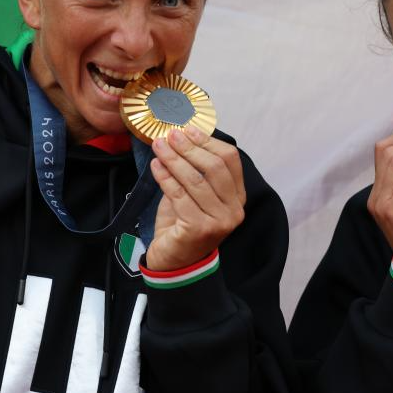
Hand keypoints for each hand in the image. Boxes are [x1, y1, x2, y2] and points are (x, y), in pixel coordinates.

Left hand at [144, 126, 246, 271]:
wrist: (175, 263)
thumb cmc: (184, 224)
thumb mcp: (195, 194)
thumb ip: (195, 170)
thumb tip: (182, 136)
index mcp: (237, 197)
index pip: (230, 160)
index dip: (208, 142)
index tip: (188, 130)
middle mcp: (234, 210)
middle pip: (215, 167)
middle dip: (190, 148)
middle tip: (170, 135)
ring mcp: (219, 221)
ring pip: (196, 180)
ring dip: (174, 159)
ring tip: (159, 146)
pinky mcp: (199, 229)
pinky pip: (179, 195)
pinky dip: (165, 177)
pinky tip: (155, 166)